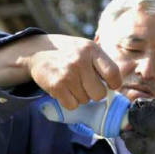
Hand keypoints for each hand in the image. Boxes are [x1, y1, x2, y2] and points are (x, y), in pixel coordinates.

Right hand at [0, 34, 120, 108]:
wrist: (39, 51)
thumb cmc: (68, 52)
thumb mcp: (86, 48)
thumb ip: (101, 63)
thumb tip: (115, 87)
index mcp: (92, 49)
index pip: (113, 73)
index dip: (114, 84)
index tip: (110, 85)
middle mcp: (80, 61)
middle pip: (100, 93)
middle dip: (95, 93)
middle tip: (86, 85)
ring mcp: (68, 74)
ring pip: (85, 100)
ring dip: (80, 96)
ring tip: (72, 83)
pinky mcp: (56, 86)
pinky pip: (72, 105)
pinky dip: (69, 101)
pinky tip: (64, 90)